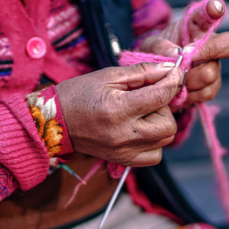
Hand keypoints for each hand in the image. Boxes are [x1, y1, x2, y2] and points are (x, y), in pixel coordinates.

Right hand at [56, 63, 182, 166]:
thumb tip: (170, 68)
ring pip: (165, 140)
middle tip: (150, 97)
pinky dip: (154, 142)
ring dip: (160, 123)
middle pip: (169, 124)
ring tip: (143, 113)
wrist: (53, 122)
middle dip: (165, 106)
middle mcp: (123, 134)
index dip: (173, 81)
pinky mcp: (122, 160)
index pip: (161, 96)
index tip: (175, 72)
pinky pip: (154, 156)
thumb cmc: (78, 94)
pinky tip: (141, 129)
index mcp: (118, 109)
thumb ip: (142, 72)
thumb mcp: (108, 75)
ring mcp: (123, 151)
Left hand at [139, 0, 228, 107]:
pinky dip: (190, 94)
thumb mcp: (150, 46)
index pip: (210, 12)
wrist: (157, 79)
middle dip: (209, 52)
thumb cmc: (157, 54)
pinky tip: (181, 91)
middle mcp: (212, 43)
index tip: (214, 8)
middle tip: (186, 59)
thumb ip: (159, 46)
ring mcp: (215, 64)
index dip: (215, 8)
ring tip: (175, 78)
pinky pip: (207, 92)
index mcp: (197, 25)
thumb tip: (175, 52)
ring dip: (189, 79)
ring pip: (211, 73)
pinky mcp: (212, 85)